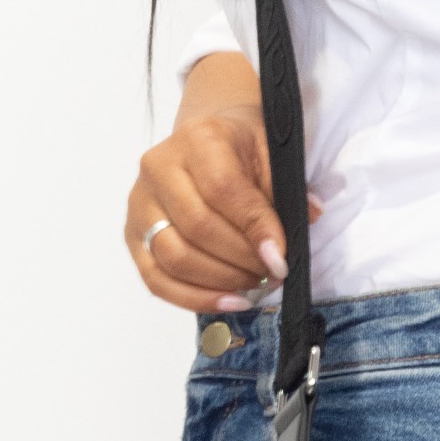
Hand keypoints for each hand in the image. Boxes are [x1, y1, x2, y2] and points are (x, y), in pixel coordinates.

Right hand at [125, 104, 318, 311]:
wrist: (207, 142)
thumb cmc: (242, 150)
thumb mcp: (270, 155)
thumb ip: (286, 189)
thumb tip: (307, 219)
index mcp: (197, 139)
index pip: (222, 190)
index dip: (255, 229)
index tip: (281, 259)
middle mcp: (158, 168)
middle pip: (196, 228)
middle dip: (240, 260)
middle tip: (272, 274)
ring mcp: (140, 203)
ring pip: (174, 257)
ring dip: (220, 281)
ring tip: (255, 285)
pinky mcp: (132, 235)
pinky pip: (157, 279)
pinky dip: (195, 298)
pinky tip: (229, 302)